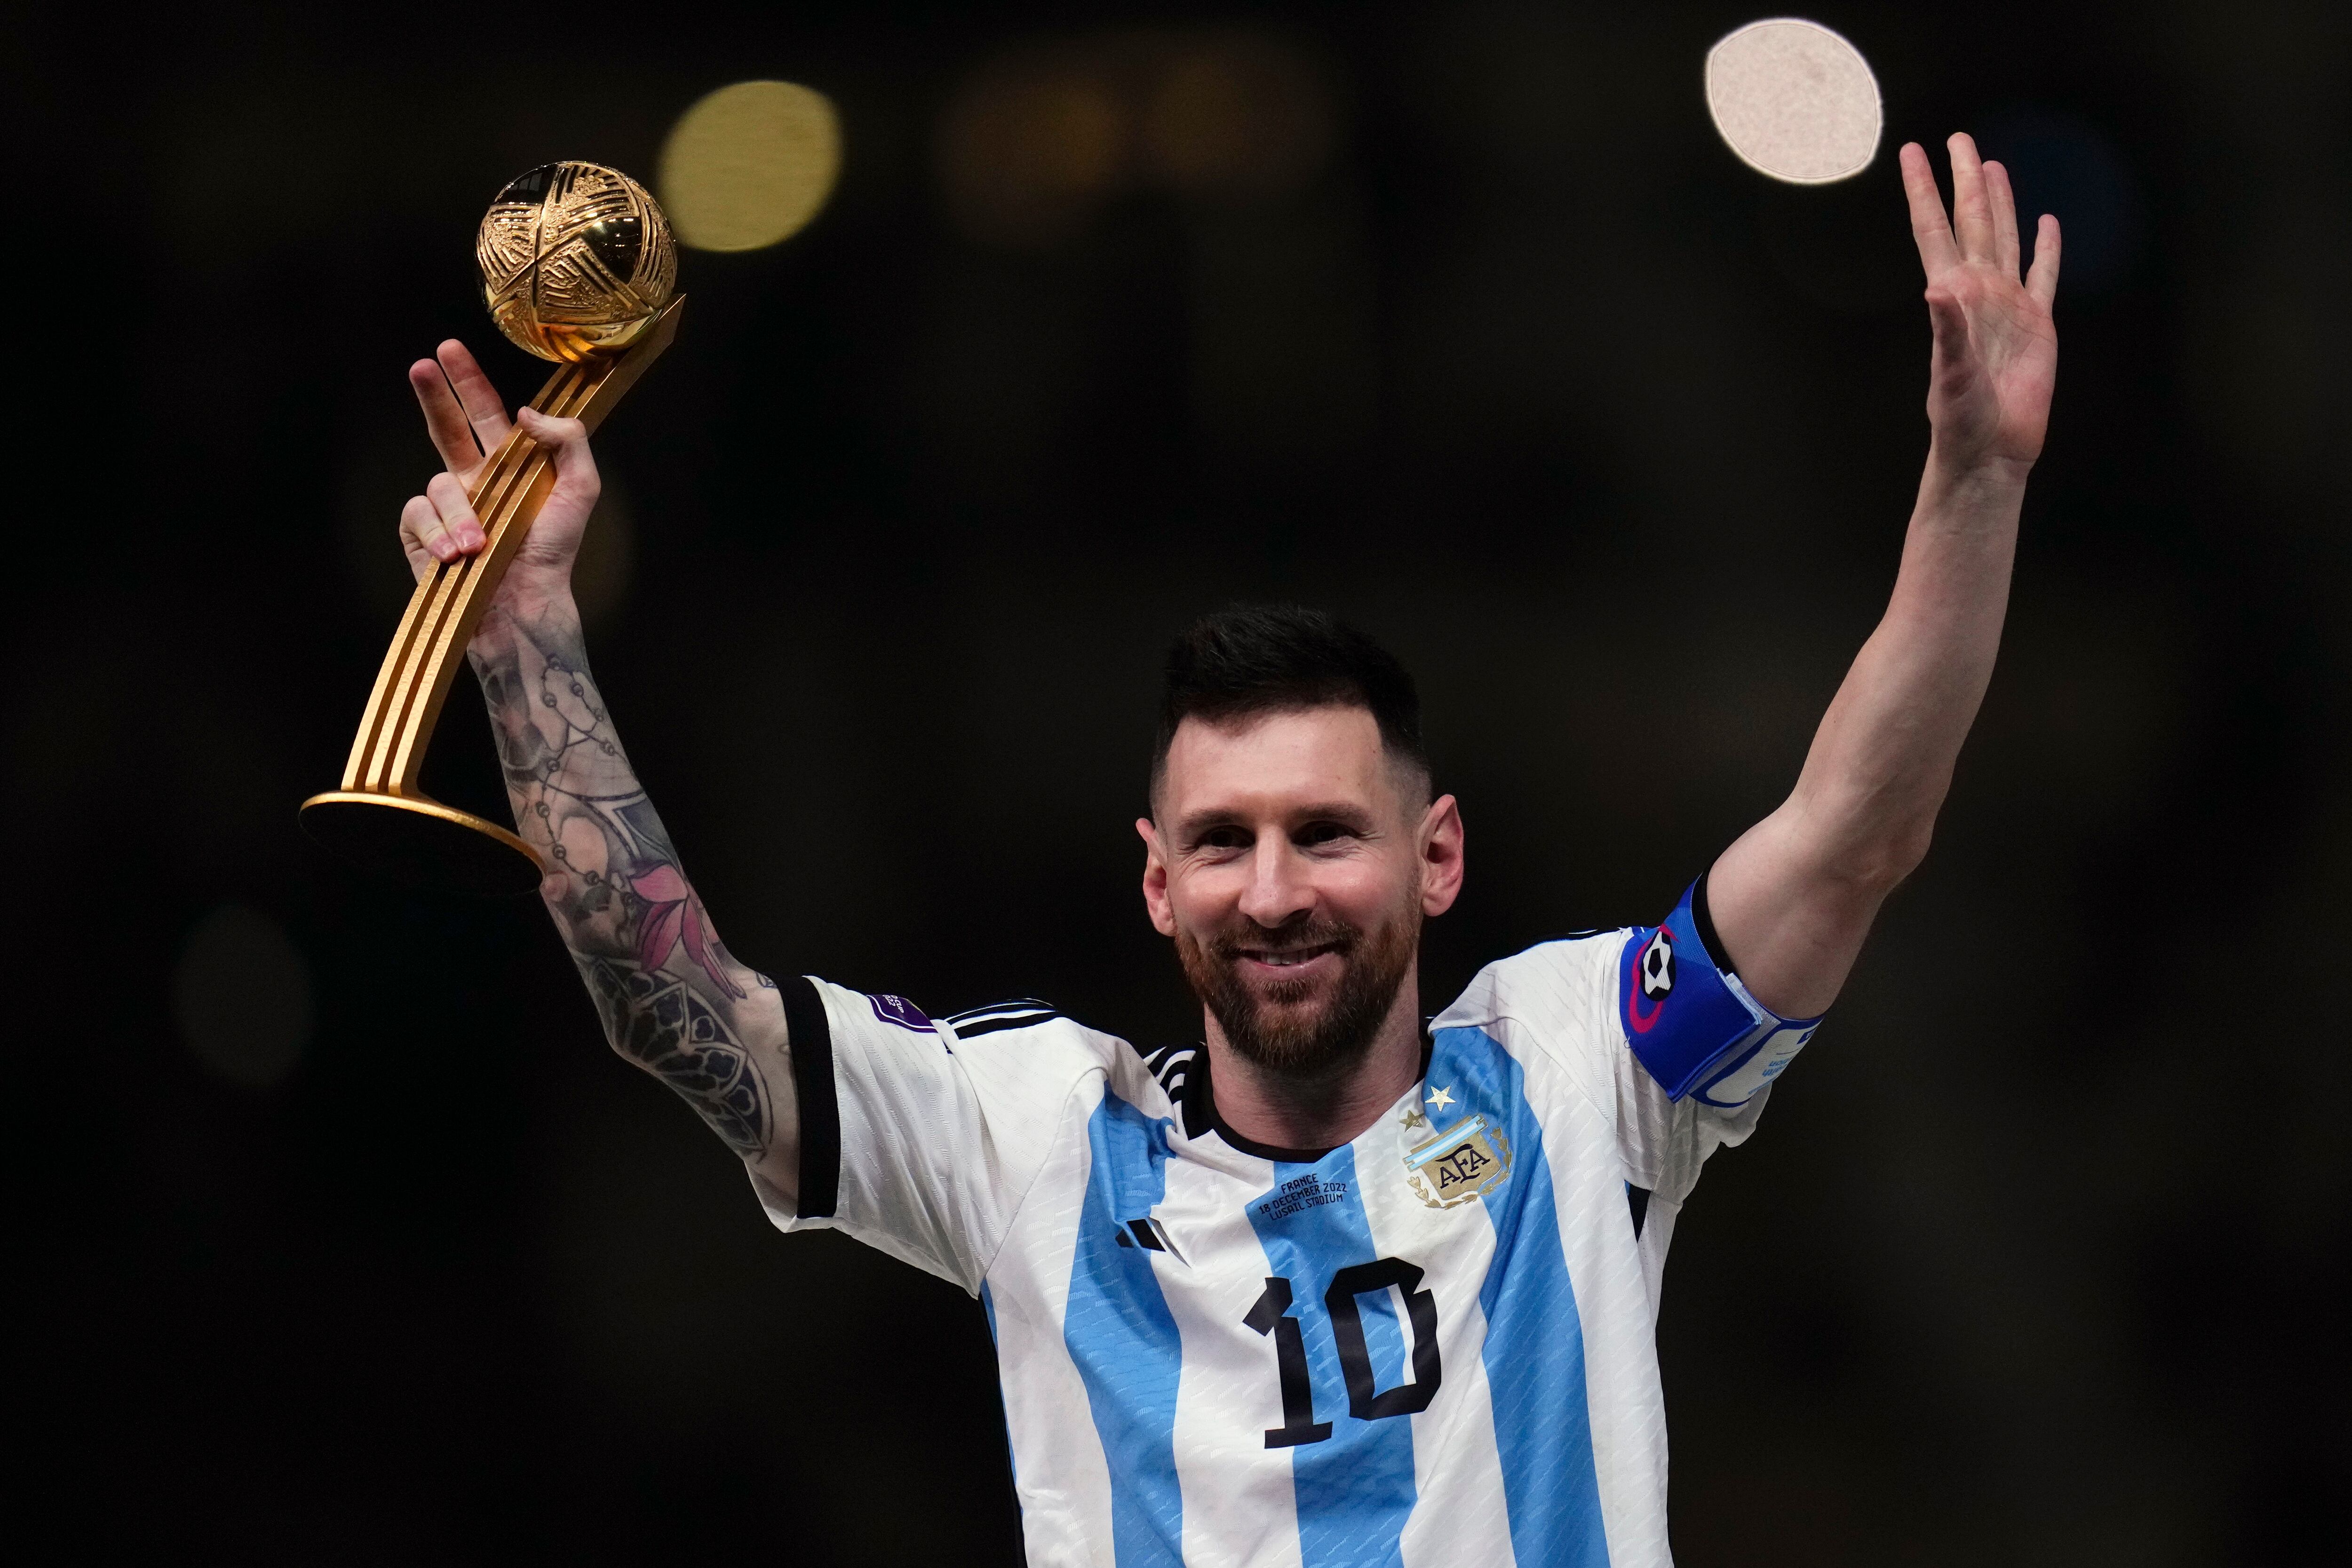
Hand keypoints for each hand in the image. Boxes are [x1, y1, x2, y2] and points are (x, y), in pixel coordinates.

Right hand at [397, 341, 599, 599]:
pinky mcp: (422, 537)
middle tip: (422, 365)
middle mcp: (474, 482)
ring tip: (478, 546)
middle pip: (445, 427)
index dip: (468, 382)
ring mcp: (447, 509)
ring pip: (438, 485)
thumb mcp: (580, 490)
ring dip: (459, 515)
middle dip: (434, 395)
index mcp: (509, 467)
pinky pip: (417, 517)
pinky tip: (454, 557)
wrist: (525, 605)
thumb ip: (567, 442)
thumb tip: (526, 412)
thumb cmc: (553, 552)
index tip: (449, 349)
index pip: (484, 415)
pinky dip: (436, 536)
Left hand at [1901, 134, 2060, 475]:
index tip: (1911, 153)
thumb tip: (1937, 289)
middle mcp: (1979, 292)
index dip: (1923, 190)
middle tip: (1959, 138)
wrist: (1992, 449)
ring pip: (2004, 237)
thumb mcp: (1951, 373)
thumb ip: (1947, 331)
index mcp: (1953, 296)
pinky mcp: (2038, 324)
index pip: (1934, 230)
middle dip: (1964, 179)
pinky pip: (2044, 275)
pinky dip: (2047, 249)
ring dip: (1999, 202)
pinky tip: (2046, 223)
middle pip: (1971, 221)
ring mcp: (2009, 305)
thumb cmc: (1962, 418)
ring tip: (1992, 166)